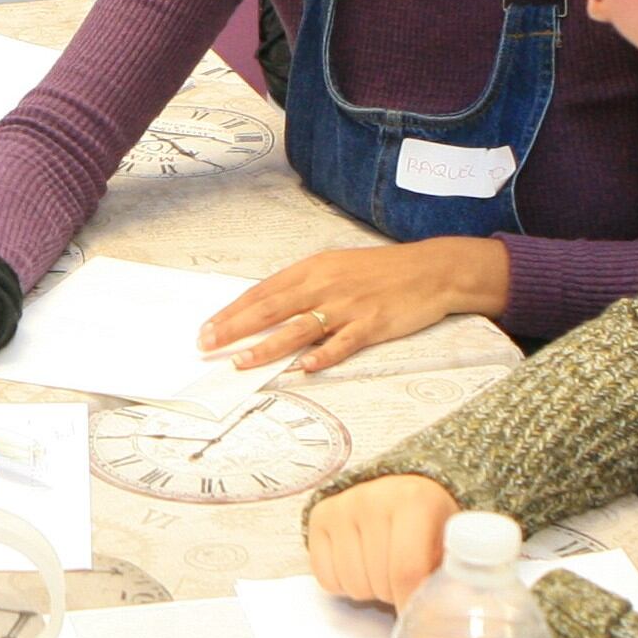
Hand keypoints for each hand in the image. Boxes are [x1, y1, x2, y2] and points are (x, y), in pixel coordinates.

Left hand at [199, 240, 503, 373]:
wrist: (430, 270)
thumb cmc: (381, 272)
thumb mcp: (336, 268)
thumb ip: (304, 287)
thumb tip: (268, 309)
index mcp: (313, 270)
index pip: (262, 292)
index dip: (232, 311)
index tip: (207, 328)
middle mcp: (325, 285)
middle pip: (271, 309)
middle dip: (234, 329)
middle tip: (207, 346)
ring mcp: (348, 306)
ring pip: (299, 328)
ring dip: (267, 347)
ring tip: (240, 362)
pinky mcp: (372, 324)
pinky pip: (343, 343)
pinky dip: (323, 355)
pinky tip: (304, 368)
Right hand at [307, 474, 457, 607]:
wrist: (400, 491)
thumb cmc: (429, 523)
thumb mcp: (451, 543)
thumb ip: (451, 576)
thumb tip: (442, 613)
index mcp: (415, 500)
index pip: (406, 570)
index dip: (410, 600)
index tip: (415, 612)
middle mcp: (374, 498)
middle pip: (379, 582)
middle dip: (392, 594)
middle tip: (403, 581)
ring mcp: (343, 507)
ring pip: (351, 583)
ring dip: (369, 590)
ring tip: (381, 571)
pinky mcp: (319, 517)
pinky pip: (325, 578)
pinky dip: (342, 583)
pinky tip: (358, 565)